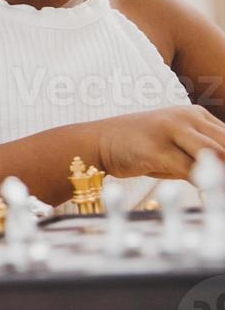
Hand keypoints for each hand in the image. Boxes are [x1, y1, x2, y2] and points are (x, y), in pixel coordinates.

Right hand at [98, 105, 224, 178]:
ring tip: (223, 188)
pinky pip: (190, 168)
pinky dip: (206, 183)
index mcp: (196, 114)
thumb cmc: (141, 148)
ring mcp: (170, 129)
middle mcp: (186, 117)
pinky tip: (211, 194)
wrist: (97, 141)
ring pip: (214, 154)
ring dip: (222, 174)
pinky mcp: (155, 146)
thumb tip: (222, 176)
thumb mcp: (177, 149)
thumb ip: (205, 158)